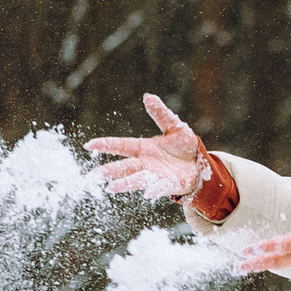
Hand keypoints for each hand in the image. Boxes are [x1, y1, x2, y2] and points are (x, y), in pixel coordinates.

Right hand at [83, 93, 210, 199]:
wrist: (201, 164)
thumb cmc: (184, 146)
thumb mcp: (174, 126)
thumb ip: (160, 114)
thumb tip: (147, 96)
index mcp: (143, 148)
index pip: (121, 146)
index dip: (105, 145)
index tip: (89, 145)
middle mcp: (145, 163)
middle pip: (123, 167)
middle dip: (108, 171)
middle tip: (92, 176)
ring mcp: (156, 176)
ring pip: (136, 179)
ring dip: (124, 184)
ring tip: (110, 188)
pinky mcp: (169, 185)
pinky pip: (160, 188)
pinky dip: (154, 190)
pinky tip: (148, 194)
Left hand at [235, 195, 290, 275]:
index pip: (286, 244)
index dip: (269, 247)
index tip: (252, 248)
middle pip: (278, 260)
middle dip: (257, 262)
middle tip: (238, 266)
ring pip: (277, 265)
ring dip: (257, 266)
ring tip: (238, 268)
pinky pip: (281, 265)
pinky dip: (266, 265)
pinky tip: (251, 265)